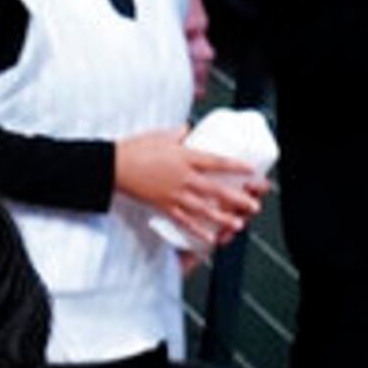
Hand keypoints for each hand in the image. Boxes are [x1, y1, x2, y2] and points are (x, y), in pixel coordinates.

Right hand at [112, 129, 267, 250]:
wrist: (113, 167)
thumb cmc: (135, 148)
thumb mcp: (160, 135)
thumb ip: (178, 133)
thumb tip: (189, 129)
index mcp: (185, 157)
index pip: (217, 161)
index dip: (236, 166)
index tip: (251, 171)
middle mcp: (183, 177)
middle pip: (216, 189)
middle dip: (238, 198)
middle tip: (254, 204)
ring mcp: (174, 194)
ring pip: (204, 209)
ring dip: (223, 217)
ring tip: (239, 224)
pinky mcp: (163, 206)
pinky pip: (184, 221)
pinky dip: (198, 230)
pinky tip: (210, 238)